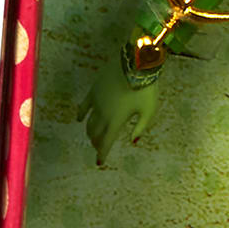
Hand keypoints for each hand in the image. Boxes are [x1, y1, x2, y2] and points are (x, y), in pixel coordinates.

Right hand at [81, 50, 159, 165]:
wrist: (135, 65)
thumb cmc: (146, 89)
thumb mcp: (149, 110)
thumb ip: (141, 127)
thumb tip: (133, 141)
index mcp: (116, 121)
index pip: (106, 142)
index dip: (102, 154)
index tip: (99, 162)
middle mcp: (103, 114)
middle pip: (95, 134)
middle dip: (97, 142)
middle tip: (99, 147)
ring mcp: (96, 102)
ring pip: (88, 122)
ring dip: (90, 131)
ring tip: (92, 136)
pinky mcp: (93, 90)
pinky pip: (83, 106)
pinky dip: (81, 114)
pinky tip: (80, 119)